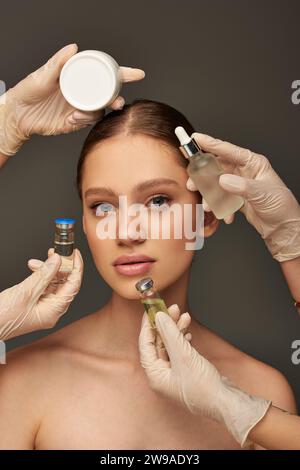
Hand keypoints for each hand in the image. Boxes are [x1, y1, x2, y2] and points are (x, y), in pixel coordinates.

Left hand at [0, 43, 144, 155]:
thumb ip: (58, 62)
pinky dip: (83, 120)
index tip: (138, 74)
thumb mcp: (43, 74)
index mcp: (78, 79)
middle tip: (116, 101)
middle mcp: (82, 93)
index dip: (123, 74)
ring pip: (99, 111)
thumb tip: (74, 47)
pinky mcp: (74, 123)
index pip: (105, 75)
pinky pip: (87, 122)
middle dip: (116, 99)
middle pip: (108, 96)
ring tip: (78, 113)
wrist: (18, 115)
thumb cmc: (29, 90)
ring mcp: (80, 108)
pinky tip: (71, 118)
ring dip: (95, 112)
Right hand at [0, 248, 82, 339]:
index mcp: (54, 312)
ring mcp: (43, 308)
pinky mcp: (34, 305)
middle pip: (64, 284)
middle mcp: (51, 312)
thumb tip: (58, 260)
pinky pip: (43, 287)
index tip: (75, 254)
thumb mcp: (26, 291)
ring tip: (36, 262)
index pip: (73, 286)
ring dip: (47, 270)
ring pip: (53, 284)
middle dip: (60, 267)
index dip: (76, 268)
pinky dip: (40, 276)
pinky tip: (34, 268)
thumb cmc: (3, 317)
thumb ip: (44, 274)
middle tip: (57, 253)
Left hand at [139, 309, 270, 446]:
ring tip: (184, 316)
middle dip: (166, 325)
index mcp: (155, 375)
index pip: (145, 344)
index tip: (152, 310)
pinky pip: (179, 352)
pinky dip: (183, 340)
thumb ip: (170, 334)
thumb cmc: (204, 388)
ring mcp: (174, 374)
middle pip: (158, 343)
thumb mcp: (183, 355)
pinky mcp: (186, 372)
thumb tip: (160, 317)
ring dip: (176, 330)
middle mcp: (162, 376)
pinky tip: (188, 333)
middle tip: (172, 309)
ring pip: (170, 346)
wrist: (226, 401)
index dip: (148, 325)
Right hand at [186, 133, 299, 261]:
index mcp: (253, 163)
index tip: (195, 138)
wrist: (283, 229)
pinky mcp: (236, 198)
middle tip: (193, 182)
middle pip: (218, 167)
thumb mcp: (262, 194)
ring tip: (207, 205)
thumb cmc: (281, 207)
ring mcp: (239, 185)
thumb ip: (241, 186)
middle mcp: (244, 172)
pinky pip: (221, 199)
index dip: (210, 143)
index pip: (228, 150)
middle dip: (204, 175)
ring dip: (210, 195)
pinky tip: (226, 216)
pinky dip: (220, 208)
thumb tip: (223, 180)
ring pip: (216, 184)